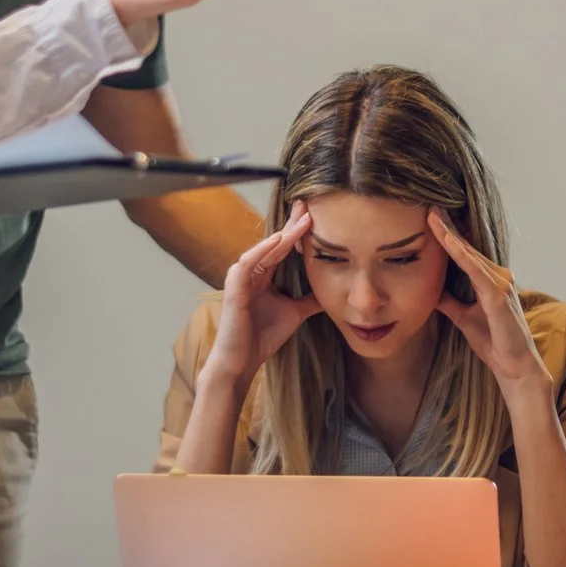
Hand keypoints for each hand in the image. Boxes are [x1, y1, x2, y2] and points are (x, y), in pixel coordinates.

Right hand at [202, 201, 320, 389]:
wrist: (242, 362)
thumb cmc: (261, 337)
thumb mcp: (295, 313)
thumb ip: (309, 300)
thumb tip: (332, 291)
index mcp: (263, 275)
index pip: (282, 247)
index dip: (297, 231)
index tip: (315, 214)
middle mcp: (251, 272)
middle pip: (274, 242)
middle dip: (292, 223)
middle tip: (308, 204)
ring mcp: (241, 278)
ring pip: (264, 249)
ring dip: (283, 234)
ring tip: (302, 220)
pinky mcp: (233, 288)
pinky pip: (248, 263)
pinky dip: (262, 250)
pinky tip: (279, 240)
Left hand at [425, 210, 543, 398]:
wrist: (514, 368)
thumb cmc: (494, 343)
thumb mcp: (462, 317)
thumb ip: (449, 301)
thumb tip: (430, 289)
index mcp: (489, 281)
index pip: (464, 253)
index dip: (448, 234)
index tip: (430, 216)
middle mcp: (498, 277)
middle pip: (467, 247)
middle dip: (448, 226)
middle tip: (430, 204)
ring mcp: (500, 284)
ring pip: (470, 254)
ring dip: (451, 234)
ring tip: (433, 215)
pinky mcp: (498, 296)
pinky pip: (476, 271)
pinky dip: (461, 254)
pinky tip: (447, 241)